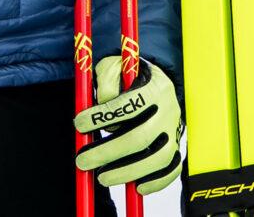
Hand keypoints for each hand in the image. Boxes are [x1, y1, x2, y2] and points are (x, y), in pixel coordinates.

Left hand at [74, 57, 181, 192]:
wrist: (154, 82)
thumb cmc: (127, 77)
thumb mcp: (115, 66)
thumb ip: (106, 81)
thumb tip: (101, 106)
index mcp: (155, 86)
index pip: (129, 105)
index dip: (102, 116)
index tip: (78, 124)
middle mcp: (169, 110)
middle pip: (141, 137)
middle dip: (108, 152)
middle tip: (82, 161)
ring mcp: (174, 131)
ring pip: (158, 158)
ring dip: (128, 172)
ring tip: (101, 177)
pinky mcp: (175, 147)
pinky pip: (171, 169)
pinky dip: (156, 182)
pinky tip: (136, 187)